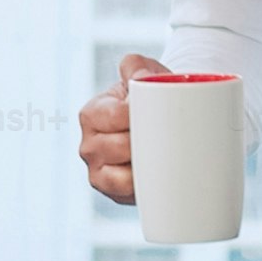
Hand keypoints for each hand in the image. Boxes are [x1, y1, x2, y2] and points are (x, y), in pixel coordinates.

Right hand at [79, 52, 164, 205]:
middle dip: (148, 142)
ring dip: (147, 167)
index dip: (141, 114)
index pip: (116, 115)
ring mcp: (98, 172)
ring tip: (166, 155)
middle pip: (121, 147)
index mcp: (91, 114)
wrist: (158, 126)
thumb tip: (141, 79)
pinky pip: (127, 194)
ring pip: (122, 175)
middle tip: (172, 135)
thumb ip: (137, 67)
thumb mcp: (144, 75)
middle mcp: (89, 145)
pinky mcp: (112, 192)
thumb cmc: (151, 99)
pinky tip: (156, 178)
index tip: (162, 111)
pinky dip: (142, 188)